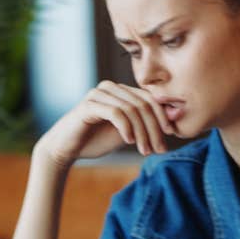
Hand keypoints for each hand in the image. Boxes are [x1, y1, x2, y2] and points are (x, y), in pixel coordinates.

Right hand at [36, 81, 174, 167]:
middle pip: (143, 104)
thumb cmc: (96, 140)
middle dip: (154, 128)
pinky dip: (126, 128)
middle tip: (159, 149)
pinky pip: (116, 113)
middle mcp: (111, 87)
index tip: (171, 136)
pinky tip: (129, 141)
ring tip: (145, 150)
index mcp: (121, 91)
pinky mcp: (89, 105)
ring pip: (131, 109)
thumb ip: (144, 126)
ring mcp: (99, 94)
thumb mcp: (127, 133)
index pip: (150, 99)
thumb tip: (173, 123)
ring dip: (142, 132)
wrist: (66, 148)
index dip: (162, 117)